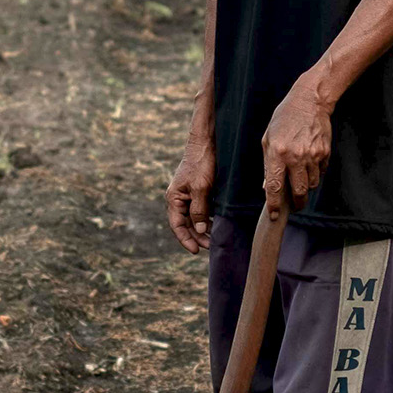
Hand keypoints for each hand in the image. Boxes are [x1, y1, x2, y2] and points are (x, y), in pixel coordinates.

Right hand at [166, 135, 214, 254]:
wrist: (206, 142)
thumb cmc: (201, 162)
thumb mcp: (201, 188)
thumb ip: (199, 210)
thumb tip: (200, 229)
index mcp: (174, 198)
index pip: (177, 225)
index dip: (186, 240)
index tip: (195, 251)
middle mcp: (179, 198)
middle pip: (186, 224)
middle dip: (197, 236)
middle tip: (210, 246)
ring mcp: (188, 194)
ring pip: (194, 217)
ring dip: (203, 228)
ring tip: (215, 237)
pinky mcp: (198, 190)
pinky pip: (201, 208)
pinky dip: (208, 217)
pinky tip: (218, 223)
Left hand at [261, 74, 332, 205]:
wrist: (310, 101)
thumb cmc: (285, 119)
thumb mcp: (268, 139)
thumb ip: (268, 165)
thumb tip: (269, 187)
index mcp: (277, 153)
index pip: (275, 187)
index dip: (274, 205)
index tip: (275, 215)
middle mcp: (296, 157)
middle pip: (299, 192)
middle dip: (296, 203)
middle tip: (294, 205)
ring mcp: (312, 155)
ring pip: (311, 185)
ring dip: (306, 187)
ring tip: (300, 176)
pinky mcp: (325, 153)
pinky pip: (320, 173)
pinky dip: (314, 174)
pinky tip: (309, 163)